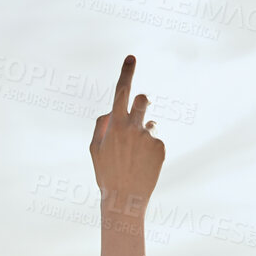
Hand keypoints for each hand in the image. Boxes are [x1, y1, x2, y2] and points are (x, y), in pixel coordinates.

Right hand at [89, 55, 165, 219]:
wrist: (125, 198)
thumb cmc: (106, 173)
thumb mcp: (94, 149)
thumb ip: (101, 126)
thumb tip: (111, 111)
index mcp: (115, 125)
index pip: (121, 92)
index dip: (126, 73)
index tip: (131, 57)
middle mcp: (133, 127)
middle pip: (142, 100)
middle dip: (141, 102)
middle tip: (141, 108)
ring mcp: (148, 137)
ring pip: (148, 124)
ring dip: (143, 133)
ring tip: (134, 155)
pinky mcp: (160, 147)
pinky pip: (155, 140)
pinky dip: (149, 149)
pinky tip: (142, 164)